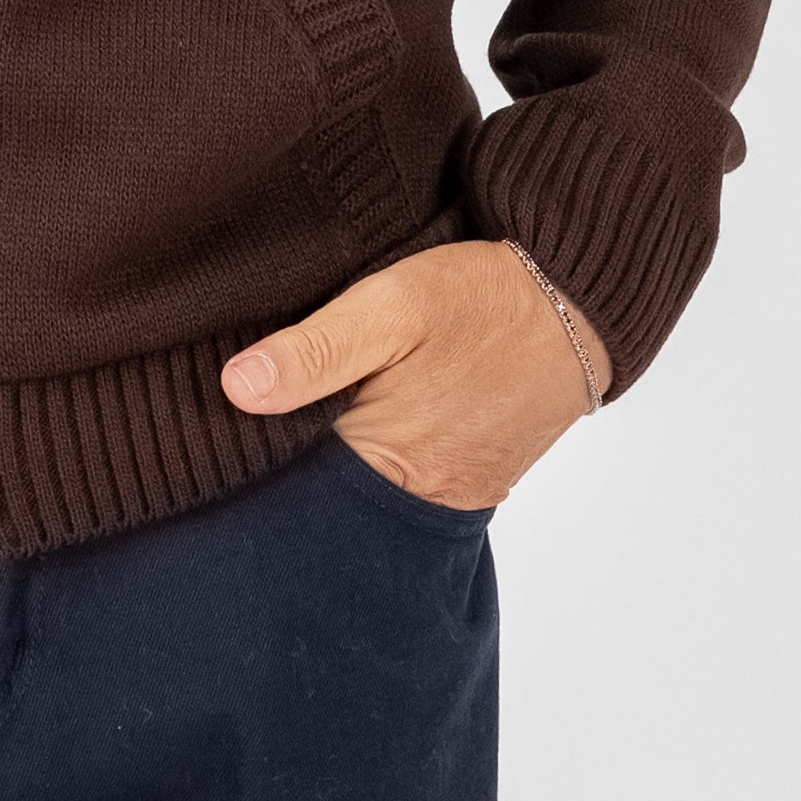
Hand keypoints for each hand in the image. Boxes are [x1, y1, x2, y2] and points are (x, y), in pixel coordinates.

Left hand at [220, 240, 600, 509]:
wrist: (578, 306)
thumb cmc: (482, 300)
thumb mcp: (391, 303)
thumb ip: (315, 350)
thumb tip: (237, 388)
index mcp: (385, 462)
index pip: (287, 485)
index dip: (251, 451)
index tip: (222, 420)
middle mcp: (418, 500)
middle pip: (323, 499)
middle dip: (287, 464)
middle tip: (258, 413)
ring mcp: (450, 499)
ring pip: (362, 495)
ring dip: (331, 462)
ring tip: (305, 413)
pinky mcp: (472, 484)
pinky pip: (404, 486)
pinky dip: (376, 461)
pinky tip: (360, 420)